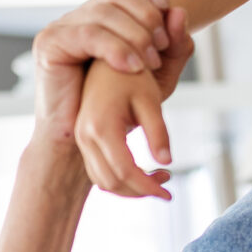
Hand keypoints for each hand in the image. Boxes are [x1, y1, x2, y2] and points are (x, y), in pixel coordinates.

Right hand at [73, 20, 196, 198]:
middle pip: (111, 181)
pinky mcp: (85, 139)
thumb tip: (166, 162)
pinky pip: (99, 170)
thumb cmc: (131, 75)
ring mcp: (83, 139)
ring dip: (129, 187)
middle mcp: (86, 136)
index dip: (147, 187)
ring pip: (102, 180)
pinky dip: (120, 177)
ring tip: (159, 179)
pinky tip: (142, 171)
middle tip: (166, 189)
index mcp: (102, 127)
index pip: (125, 171)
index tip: (169, 193)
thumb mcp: (150, 99)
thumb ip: (158, 131)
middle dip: (139, 191)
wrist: (105, 58)